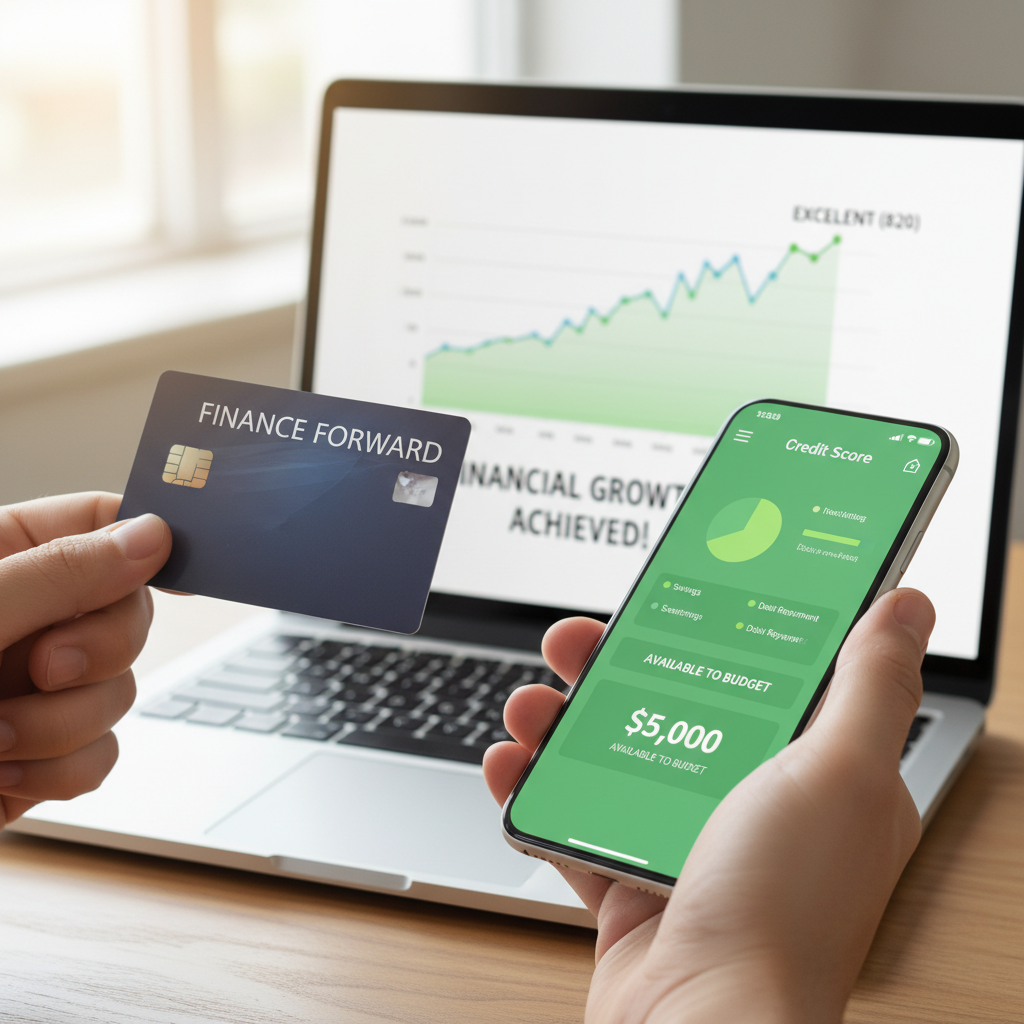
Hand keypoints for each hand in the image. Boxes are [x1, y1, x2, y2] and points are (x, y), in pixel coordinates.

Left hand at [0, 493, 170, 828]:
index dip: (146, 541)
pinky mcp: (35, 756)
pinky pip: (100, 754)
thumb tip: (154, 536)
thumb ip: (60, 573)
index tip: (172, 567)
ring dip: (62, 727)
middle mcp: (23, 619)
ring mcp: (30, 690)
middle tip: (41, 671)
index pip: (102, 522)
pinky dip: (58, 772)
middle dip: (97, 655)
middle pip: (129, 612)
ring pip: (120, 692)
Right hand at [483, 589, 933, 1023]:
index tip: (673, 594)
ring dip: (563, 723)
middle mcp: (754, 809)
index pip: (763, 678)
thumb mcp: (837, 774)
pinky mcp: (632, 882)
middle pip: (675, 708)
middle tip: (574, 642)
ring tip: (530, 705)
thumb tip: (906, 606)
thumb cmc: (781, 912)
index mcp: (816, 778)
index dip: (715, 630)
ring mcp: (688, 845)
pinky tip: (511, 767)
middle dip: (615, 669)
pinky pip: (577, 818)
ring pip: (616, 756)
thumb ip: (868, 685)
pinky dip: (537, 789)